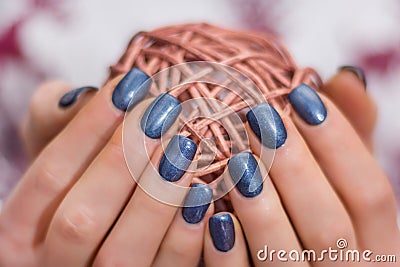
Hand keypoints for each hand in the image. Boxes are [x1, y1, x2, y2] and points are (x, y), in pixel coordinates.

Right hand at [0, 69, 212, 266]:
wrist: (97, 238)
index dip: (91, 127)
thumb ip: (58, 122)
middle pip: (81, 220)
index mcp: (18, 233)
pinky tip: (203, 193)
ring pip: (121, 255)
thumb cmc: (80, 186)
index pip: (50, 176)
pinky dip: (185, 237)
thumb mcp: (57, 155)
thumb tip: (87, 97)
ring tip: (186, 146)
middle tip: (162, 110)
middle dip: (124, 159)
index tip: (132, 84)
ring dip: (157, 197)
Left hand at [201, 67, 399, 265]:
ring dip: (259, 207)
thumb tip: (345, 77)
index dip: (340, 141)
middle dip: (294, 167)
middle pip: (330, 226)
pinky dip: (226, 252)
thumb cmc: (316, 217)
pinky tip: (209, 210)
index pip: (372, 194)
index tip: (300, 94)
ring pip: (287, 259)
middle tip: (259, 117)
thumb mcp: (339, 184)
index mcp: (377, 243)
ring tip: (235, 158)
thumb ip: (347, 140)